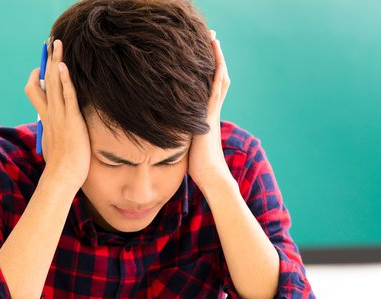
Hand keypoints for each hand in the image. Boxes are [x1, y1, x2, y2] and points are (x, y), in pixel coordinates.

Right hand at [25, 39, 90, 192]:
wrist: (63, 177)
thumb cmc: (61, 166)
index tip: (42, 68)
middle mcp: (49, 114)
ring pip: (55, 83)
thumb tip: (52, 133)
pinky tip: (63, 67)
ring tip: (57, 43)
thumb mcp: (54, 146)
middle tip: (51, 42)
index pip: (36, 92)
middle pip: (44, 80)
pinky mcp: (71, 121)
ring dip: (56, 61)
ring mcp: (59, 116)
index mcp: (45, 119)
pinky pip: (67, 96)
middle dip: (47, 60)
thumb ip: (53, 135)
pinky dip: (64, 81)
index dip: (38, 77)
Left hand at [188, 31, 232, 190]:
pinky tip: (216, 62)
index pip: (209, 86)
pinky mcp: (210, 117)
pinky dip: (217, 75)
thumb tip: (165, 132)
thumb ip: (180, 133)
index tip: (203, 52)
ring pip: (218, 79)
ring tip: (214, 40)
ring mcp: (212, 112)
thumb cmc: (198, 166)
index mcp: (205, 115)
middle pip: (217, 77)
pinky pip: (215, 91)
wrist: (210, 176)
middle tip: (212, 37)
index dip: (208, 69)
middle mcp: (211, 110)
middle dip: (214, 57)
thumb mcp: (186, 143)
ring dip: (217, 59)